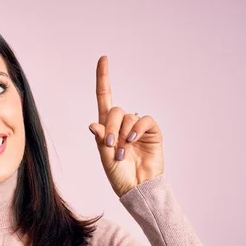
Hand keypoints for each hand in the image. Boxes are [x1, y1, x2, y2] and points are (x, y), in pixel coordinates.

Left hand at [89, 56, 164, 197]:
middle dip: (110, 126)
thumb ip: (100, 139)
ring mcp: (137, 127)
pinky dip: (136, 129)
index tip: (103, 59)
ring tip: (122, 152)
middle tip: (110, 144)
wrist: (137, 187)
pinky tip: (132, 141)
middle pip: (114, 110)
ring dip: (122, 133)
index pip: (104, 98)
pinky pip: (144, 120)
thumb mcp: (104, 157)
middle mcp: (122, 124)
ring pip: (127, 116)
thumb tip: (94, 124)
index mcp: (107, 127)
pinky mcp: (151, 131)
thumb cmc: (119, 174)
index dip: (103, 78)